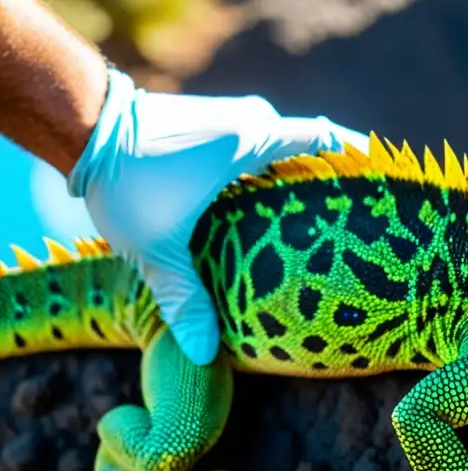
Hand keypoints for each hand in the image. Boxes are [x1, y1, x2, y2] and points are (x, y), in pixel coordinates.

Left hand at [69, 68, 369, 365]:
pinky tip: (267, 203)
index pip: (324, 139)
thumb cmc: (128, 180)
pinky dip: (270, 168)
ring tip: (317, 211)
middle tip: (354, 209)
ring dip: (298, 171)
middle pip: (308, 145)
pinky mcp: (208, 123)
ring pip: (280, 145)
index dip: (358, 155)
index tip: (384, 173)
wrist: (81, 122)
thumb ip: (185, 298)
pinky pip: (255, 144)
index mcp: (254, 144)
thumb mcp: (157, 248)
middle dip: (332, 174)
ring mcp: (228, 118)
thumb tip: (206, 352)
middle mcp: (249, 123)